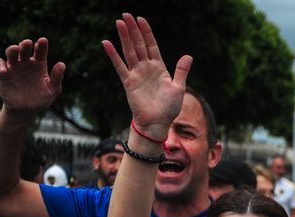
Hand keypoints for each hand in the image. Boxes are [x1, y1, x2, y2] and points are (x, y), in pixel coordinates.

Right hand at [0, 38, 65, 113]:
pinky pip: (0, 64)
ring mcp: (14, 66)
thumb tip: (62, 64)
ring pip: (11, 52)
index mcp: (39, 64)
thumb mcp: (52, 90)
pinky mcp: (3, 73)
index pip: (40, 51)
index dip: (41, 45)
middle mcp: (26, 62)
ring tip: (16, 49)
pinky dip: (1, 65)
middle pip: (25, 48)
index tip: (43, 41)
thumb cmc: (41, 99)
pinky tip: (5, 71)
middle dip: (25, 44)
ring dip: (12, 49)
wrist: (25, 110)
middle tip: (27, 43)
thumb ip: (57, 78)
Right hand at [101, 14, 191, 137]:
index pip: (151, 45)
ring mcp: (136, 74)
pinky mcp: (128, 82)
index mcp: (159, 68)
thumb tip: (188, 55)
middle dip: (133, 30)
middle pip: (138, 44)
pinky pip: (119, 66)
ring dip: (124, 37)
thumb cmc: (169, 108)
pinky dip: (113, 55)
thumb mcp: (179, 88)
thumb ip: (181, 71)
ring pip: (129, 51)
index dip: (146, 32)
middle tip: (126, 15)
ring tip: (119, 22)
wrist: (158, 123)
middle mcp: (146, 68)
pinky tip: (106, 43)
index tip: (141, 19)